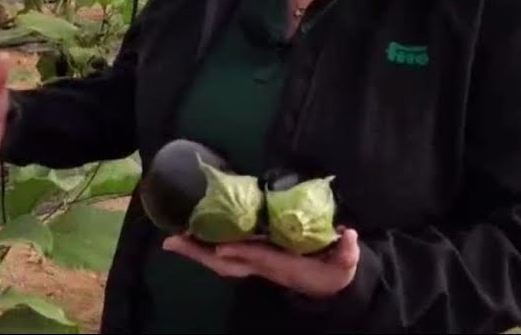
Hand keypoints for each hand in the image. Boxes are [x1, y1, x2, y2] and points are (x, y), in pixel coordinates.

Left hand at [161, 227, 360, 298]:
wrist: (328, 286)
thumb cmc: (333, 272)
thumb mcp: (345, 264)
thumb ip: (346, 252)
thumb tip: (348, 235)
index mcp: (281, 265)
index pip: (257, 258)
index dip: (239, 251)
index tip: (220, 246)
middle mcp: (261, 265)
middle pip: (225, 262)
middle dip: (199, 254)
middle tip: (172, 241)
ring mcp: (254, 262)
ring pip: (219, 260)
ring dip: (196, 250)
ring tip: (172, 238)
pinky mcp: (252, 256)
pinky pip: (223, 253)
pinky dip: (205, 247)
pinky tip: (191, 236)